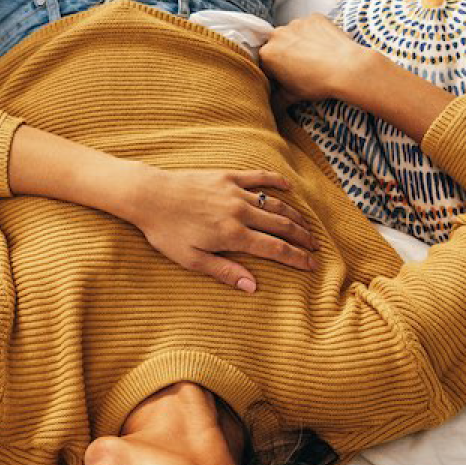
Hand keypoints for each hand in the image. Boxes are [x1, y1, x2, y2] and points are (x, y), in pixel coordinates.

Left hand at [134, 168, 316, 292]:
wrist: (150, 196)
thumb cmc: (166, 232)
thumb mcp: (191, 259)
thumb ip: (224, 272)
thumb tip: (252, 287)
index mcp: (233, 235)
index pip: (275, 249)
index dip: (297, 258)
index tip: (312, 266)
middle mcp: (239, 212)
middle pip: (282, 226)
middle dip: (303, 238)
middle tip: (316, 248)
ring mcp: (234, 192)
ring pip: (275, 204)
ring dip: (295, 215)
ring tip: (307, 226)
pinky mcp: (226, 176)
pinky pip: (258, 177)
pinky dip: (276, 181)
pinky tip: (288, 187)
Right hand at [259, 13, 374, 106]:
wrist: (347, 68)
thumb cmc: (317, 83)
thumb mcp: (291, 96)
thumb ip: (275, 100)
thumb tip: (269, 109)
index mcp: (267, 54)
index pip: (265, 62)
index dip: (274, 71)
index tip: (285, 78)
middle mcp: (277, 35)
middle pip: (277, 45)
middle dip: (285, 54)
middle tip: (300, 67)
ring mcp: (296, 23)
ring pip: (293, 33)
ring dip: (298, 42)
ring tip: (314, 55)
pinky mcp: (314, 17)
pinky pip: (309, 25)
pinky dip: (314, 33)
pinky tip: (323, 45)